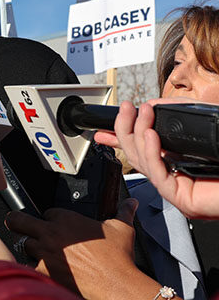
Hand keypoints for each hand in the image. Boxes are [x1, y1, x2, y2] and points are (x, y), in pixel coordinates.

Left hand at [4, 199, 170, 299]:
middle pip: (18, 220)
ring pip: (23, 243)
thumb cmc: (118, 258)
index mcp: (66, 219)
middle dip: (15, 220)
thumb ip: (123, 212)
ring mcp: (46, 252)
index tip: (53, 222)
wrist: (116, 284)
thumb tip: (130, 203)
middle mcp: (52, 233)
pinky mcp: (45, 271)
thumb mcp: (122, 228)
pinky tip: (39, 268)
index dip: (49, 216)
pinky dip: (34, 267)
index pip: (46, 211)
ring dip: (28, 246)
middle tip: (14, 222)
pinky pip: (30, 266)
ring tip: (34, 249)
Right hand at [95, 98, 218, 218]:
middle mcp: (174, 178)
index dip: (118, 137)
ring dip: (137, 133)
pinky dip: (151, 151)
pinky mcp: (184, 200)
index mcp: (176, 163)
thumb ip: (179, 113)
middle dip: (124, 129)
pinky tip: (152, 135)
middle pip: (134, 155)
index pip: (139, 150)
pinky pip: (158, 174)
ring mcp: (178, 191)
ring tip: (142, 112)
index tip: (101, 126)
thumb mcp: (202, 126)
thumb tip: (156, 105)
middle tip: (126, 107)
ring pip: (142, 163)